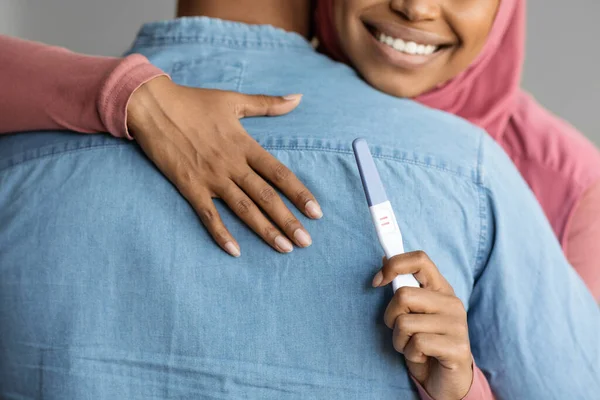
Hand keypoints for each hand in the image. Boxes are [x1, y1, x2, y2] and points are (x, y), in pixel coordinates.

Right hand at [127, 76, 321, 256]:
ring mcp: (211, 177)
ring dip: (265, 230)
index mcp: (244, 145)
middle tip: (306, 242)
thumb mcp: (235, 100)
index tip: (316, 212)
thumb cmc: (194, 102)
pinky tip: (235, 251)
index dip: (299, 193)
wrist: (152, 105)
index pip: (279, 173)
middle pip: (266, 197)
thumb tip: (298, 98)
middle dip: (288, 221)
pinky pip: (208, 215)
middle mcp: (232, 164)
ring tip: (284, 248)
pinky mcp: (189, 186)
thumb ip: (268, 104)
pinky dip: (221, 233)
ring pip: (243, 209)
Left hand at [372, 252, 472, 399]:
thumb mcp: (412, 313)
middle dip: (391, 317)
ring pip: (405, 323)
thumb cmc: (425, 344)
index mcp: (441, 289)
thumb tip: (384, 258)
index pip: (419, 259)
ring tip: (413, 346)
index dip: (394, 265)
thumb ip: (403, 287)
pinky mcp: (458, 347)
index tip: (377, 281)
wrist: (447, 380)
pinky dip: (410, 354)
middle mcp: (452, 302)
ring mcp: (457, 324)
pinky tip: (422, 357)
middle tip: (401, 331)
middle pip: (403, 295)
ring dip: (399, 340)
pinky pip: (417, 344)